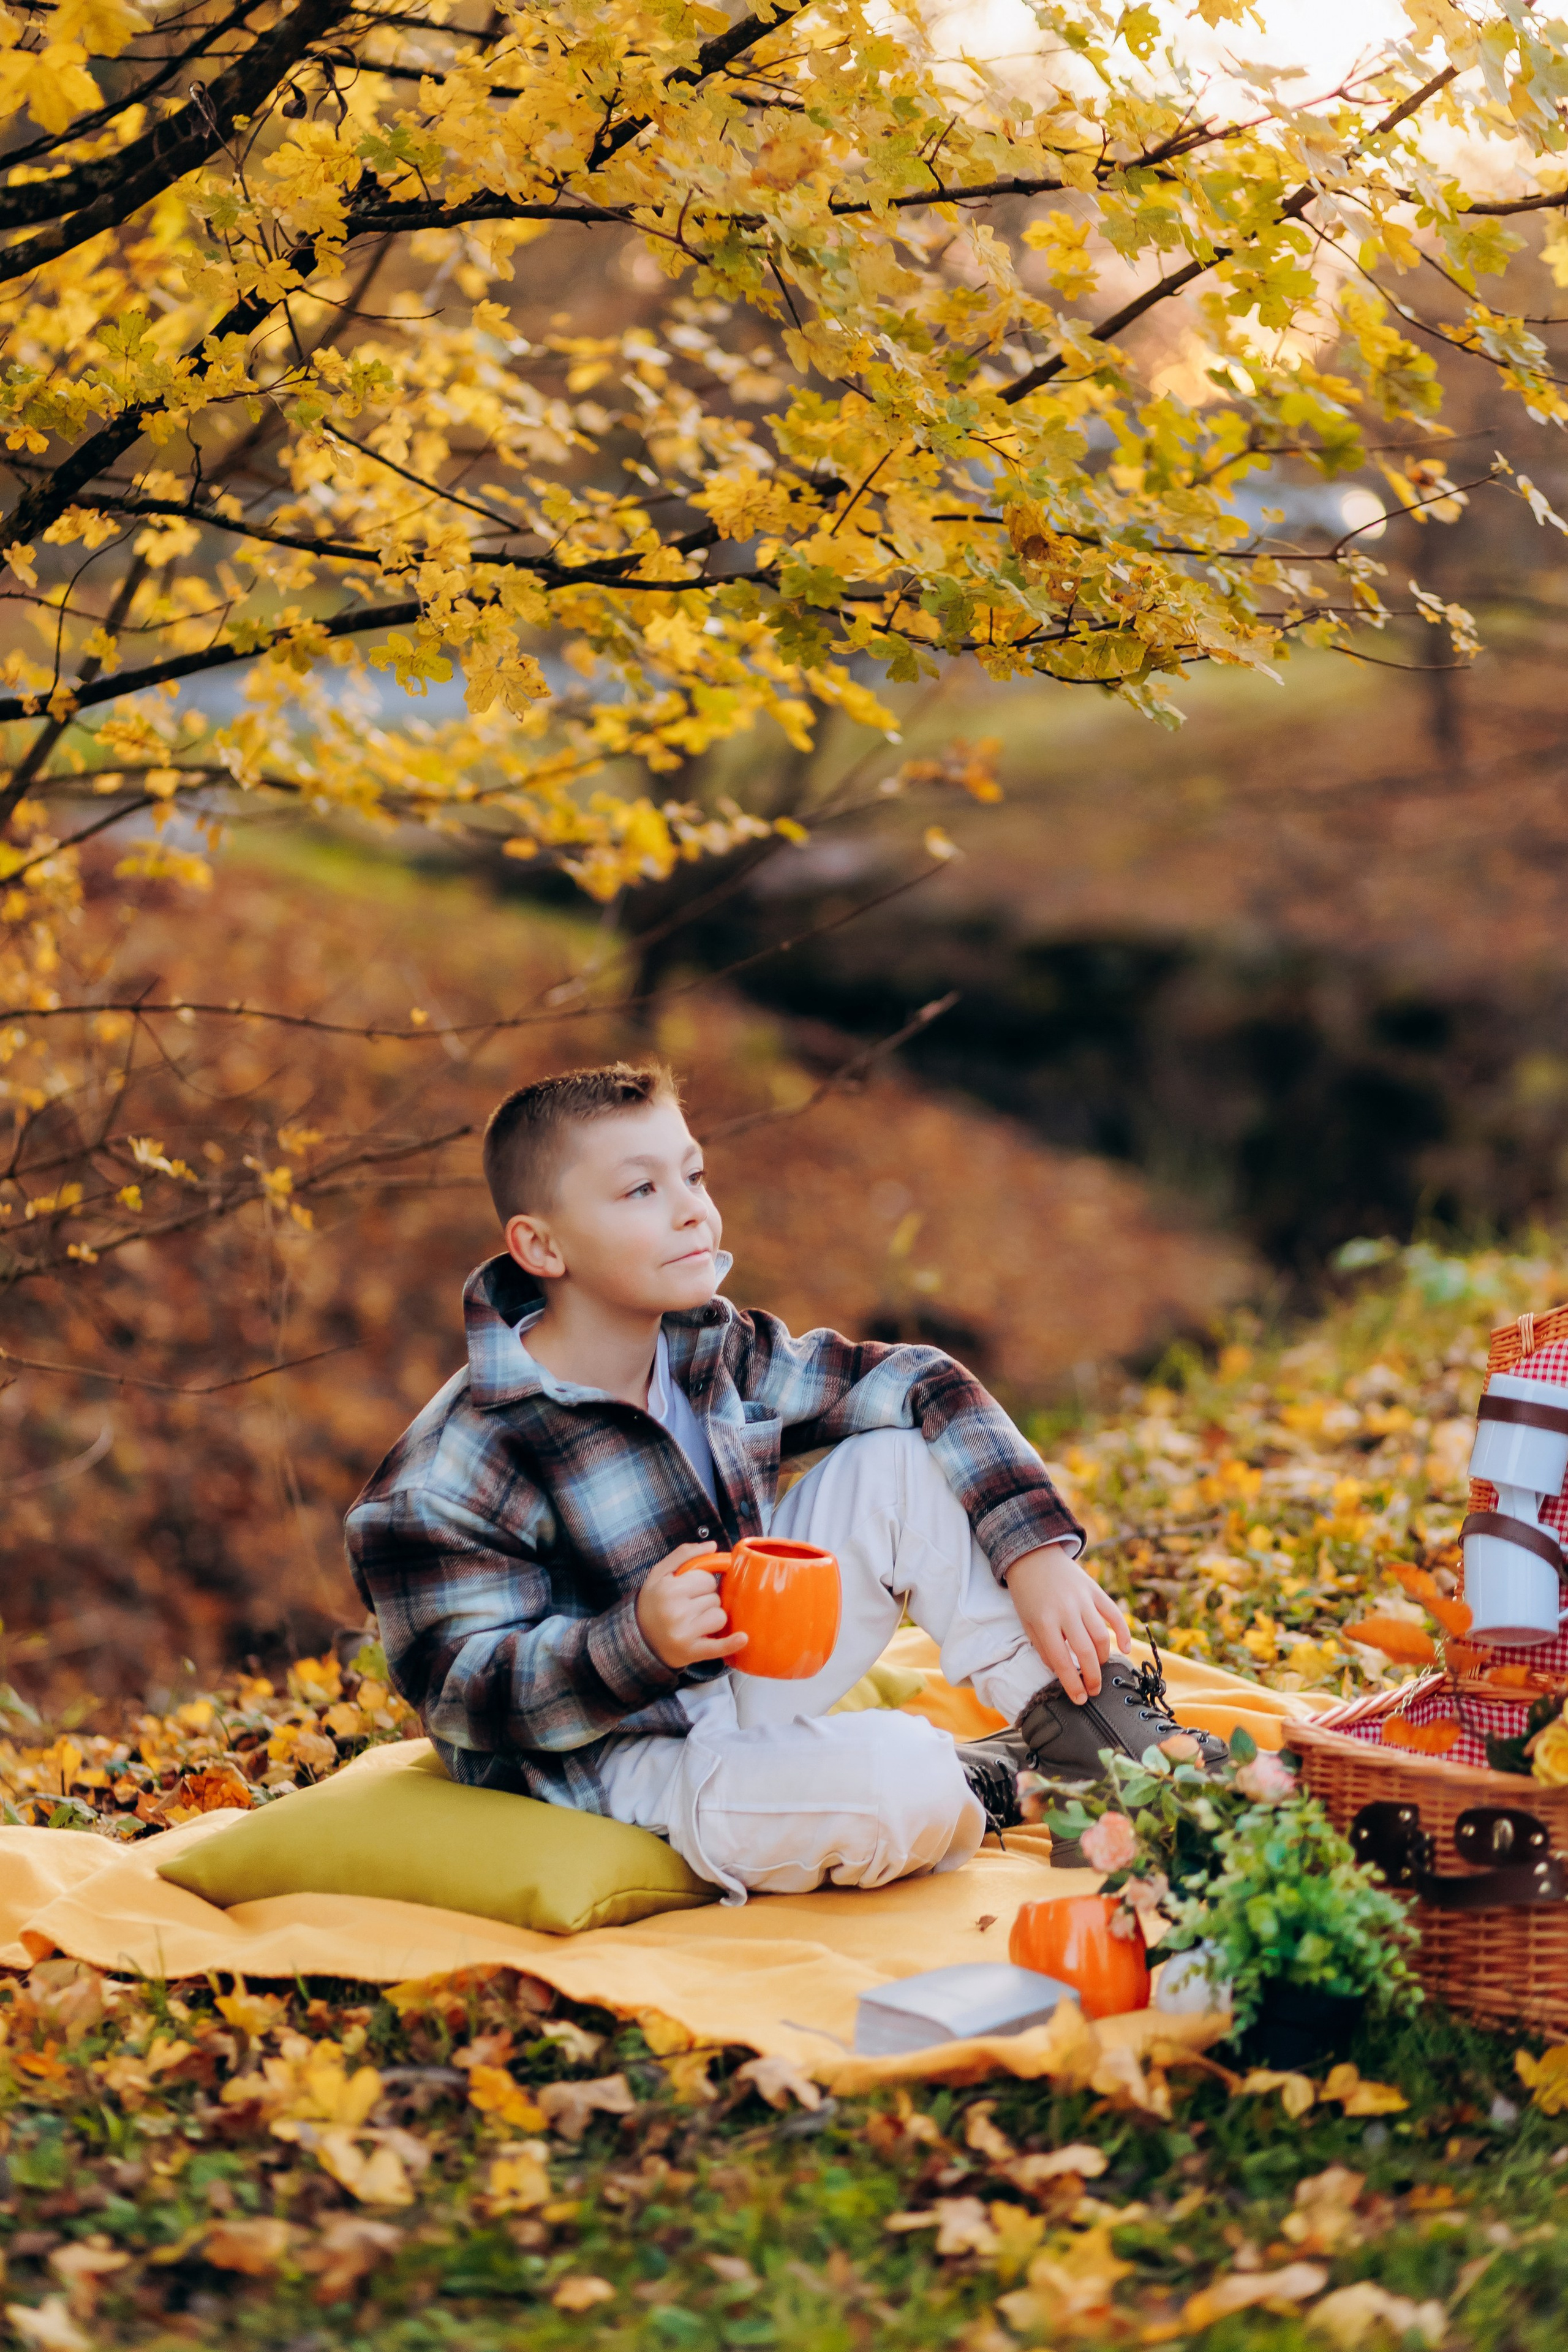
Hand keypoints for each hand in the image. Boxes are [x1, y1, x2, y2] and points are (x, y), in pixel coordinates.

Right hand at [636, 1542, 749, 1671]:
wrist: (638, 1638)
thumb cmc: (653, 1602)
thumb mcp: (660, 1574)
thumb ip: (685, 1555)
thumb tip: (712, 1545)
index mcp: (669, 1588)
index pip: (708, 1579)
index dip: (703, 1584)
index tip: (691, 1591)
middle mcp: (675, 1611)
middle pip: (715, 1598)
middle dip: (707, 1601)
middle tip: (690, 1608)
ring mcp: (683, 1633)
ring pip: (720, 1617)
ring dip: (713, 1619)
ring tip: (695, 1622)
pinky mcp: (690, 1652)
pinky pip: (718, 1647)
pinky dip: (731, 1643)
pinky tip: (742, 1639)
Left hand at [1006, 1543, 1130, 1704]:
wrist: (1033, 1555)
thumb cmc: (1027, 1593)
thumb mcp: (1026, 1622)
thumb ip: (1043, 1647)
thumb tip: (1061, 1671)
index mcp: (1044, 1621)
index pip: (1061, 1661)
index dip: (1072, 1684)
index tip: (1080, 1699)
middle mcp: (1065, 1611)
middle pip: (1085, 1652)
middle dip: (1092, 1677)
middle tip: (1094, 1691)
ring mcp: (1082, 1600)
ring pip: (1101, 1636)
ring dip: (1103, 1658)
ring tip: (1099, 1670)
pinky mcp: (1095, 1591)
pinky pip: (1114, 1614)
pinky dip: (1123, 1633)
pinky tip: (1124, 1649)